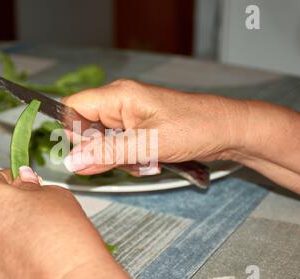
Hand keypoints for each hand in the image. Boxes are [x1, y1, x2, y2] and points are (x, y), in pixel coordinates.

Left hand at [0, 166, 140, 278]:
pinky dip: (5, 259)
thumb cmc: (63, 244)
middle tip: (37, 215)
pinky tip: (30, 261)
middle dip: (8, 209)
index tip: (28, 185)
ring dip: (6, 235)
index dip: (14, 181)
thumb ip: (32, 185)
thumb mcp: (55, 195)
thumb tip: (26, 183)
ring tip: (36, 242)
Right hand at [62, 79, 299, 205]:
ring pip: (104, 142)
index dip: (72, 132)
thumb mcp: (147, 145)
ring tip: (144, 160)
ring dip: (118, 158)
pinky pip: (120, 147)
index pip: (73, 108)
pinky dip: (130, 159)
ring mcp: (130, 116)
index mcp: (118, 95)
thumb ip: (107, 154)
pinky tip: (150, 161)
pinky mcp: (139, 129)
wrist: (227, 131)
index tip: (84, 154)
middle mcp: (120, 103)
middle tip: (124, 160)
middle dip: (101, 151)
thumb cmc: (195, 128)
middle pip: (87, 128)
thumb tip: (73, 161)